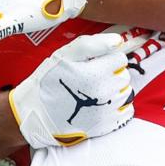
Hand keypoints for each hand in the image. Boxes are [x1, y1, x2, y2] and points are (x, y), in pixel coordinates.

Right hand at [10, 32, 136, 147]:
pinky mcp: (107, 125)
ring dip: (115, 89)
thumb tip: (117, 40)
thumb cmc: (48, 82)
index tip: (96, 63)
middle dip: (112, 73)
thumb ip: (93, 44)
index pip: (120, 59)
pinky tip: (103, 104)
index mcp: (95, 73)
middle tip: (94, 77)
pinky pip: (126, 111)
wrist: (37, 113)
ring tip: (96, 91)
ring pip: (126, 92)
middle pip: (124, 75)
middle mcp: (104, 92)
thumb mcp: (65, 55)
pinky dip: (118, 106)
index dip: (108, 58)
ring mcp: (107, 110)